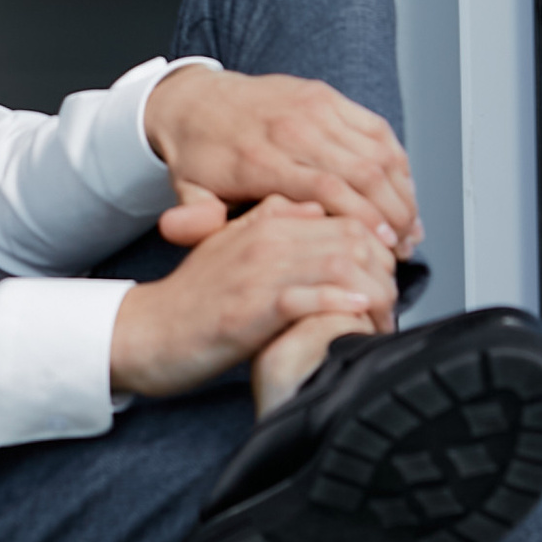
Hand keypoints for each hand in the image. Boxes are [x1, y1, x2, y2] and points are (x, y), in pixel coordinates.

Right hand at [109, 196, 397, 403]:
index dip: (378, 243)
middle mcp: (265, 238)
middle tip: (394, 300)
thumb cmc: (194, 297)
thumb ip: (272, 221)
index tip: (388, 274)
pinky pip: (308, 299)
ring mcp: (257, 272)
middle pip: (351, 236)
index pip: (345, 214)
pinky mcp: (249, 310)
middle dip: (384, 268)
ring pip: (337, 262)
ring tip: (382, 315)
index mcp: (267, 220)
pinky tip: (358, 314)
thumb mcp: (233, 245)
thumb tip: (315, 209)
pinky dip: (339, 306)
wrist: (147, 331)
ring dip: (371, 290)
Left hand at [144, 63, 420, 256]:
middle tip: (406, 247)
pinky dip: (397, 160)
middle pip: (362, 172)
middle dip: (393, 213)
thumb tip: (186, 235)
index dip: (364, 220)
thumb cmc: (199, 156)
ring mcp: (312, 107)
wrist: (194, 101)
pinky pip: (374, 128)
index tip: (385, 248)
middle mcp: (291, 129)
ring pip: (376, 150)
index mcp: (260, 159)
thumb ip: (197, 220)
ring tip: (412, 225)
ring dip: (402, 190)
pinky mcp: (325, 95)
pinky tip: (404, 188)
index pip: (326, 190)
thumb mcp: (188, 194)